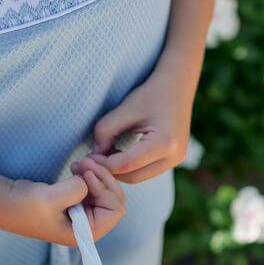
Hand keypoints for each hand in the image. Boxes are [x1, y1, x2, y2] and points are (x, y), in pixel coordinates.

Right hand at [4, 160, 125, 246]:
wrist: (5, 202)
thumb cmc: (25, 206)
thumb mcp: (51, 199)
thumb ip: (76, 190)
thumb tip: (88, 181)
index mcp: (86, 233)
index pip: (115, 211)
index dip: (105, 189)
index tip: (87, 175)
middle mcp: (88, 225)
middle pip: (114, 199)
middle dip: (103, 178)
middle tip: (85, 162)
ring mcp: (82, 213)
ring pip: (105, 191)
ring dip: (97, 173)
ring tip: (80, 162)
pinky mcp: (75, 202)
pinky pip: (94, 187)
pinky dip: (90, 174)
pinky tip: (77, 167)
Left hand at [71, 69, 193, 183]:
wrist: (177, 87)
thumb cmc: (151, 94)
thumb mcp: (125, 108)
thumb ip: (106, 130)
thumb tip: (93, 154)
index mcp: (165, 143)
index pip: (127, 163)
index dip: (104, 163)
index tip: (86, 157)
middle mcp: (174, 157)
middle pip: (133, 176)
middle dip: (110, 170)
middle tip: (90, 159)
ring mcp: (176, 161)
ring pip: (139, 177)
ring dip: (119, 170)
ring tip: (102, 155)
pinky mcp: (173, 160)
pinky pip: (146, 171)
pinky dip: (129, 167)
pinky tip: (116, 154)